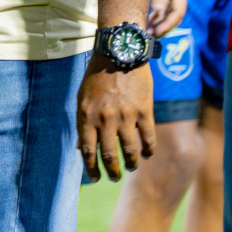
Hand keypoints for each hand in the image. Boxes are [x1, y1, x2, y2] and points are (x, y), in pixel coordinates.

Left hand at [77, 56, 155, 182]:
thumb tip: (82, 149)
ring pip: (130, 151)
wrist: (119, 53)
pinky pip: (148, 138)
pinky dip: (148, 150)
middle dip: (112, 172)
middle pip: (109, 157)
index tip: (95, 179)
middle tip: (115, 178)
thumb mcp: (82, 98)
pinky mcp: (144, 110)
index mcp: (87, 116)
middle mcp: (105, 118)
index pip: (88, 151)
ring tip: (131, 167)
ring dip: (131, 164)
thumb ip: (83, 123)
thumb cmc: (97, 77)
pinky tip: (147, 154)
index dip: (91, 169)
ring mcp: (126, 115)